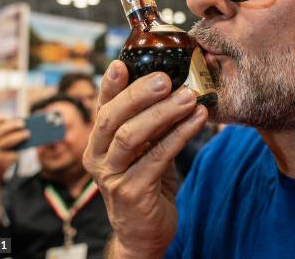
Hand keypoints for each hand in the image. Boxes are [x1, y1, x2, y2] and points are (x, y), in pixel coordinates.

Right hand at [0, 115, 29, 185]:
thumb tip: (14, 126)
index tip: (7, 117)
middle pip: (2, 130)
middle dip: (13, 125)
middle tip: (23, 124)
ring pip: (10, 140)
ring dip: (21, 135)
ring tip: (28, 134)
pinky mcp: (0, 162)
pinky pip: (14, 153)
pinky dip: (19, 151)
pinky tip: (22, 151)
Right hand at [83, 61, 207, 258]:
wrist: (145, 231)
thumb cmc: (146, 182)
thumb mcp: (144, 149)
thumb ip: (149, 122)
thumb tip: (173, 85)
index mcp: (98, 142)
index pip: (102, 106)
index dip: (110, 84)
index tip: (122, 62)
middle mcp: (97, 157)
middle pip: (112, 118)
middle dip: (139, 94)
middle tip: (165, 78)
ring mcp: (111, 176)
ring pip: (132, 136)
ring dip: (163, 113)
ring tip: (189, 97)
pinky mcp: (131, 192)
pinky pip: (157, 158)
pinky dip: (179, 136)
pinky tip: (197, 120)